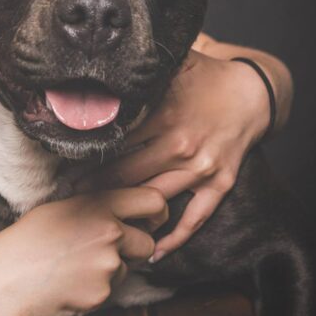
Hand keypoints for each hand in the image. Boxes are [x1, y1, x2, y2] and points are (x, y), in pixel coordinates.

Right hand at [0, 187, 167, 315]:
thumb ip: (94, 205)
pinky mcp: (103, 294)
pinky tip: (70, 284)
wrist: (4, 281)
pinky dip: (97, 289)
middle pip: (148, 241)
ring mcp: (108, 265)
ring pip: (129, 268)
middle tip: (108, 250)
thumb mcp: (58, 208)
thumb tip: (123, 208)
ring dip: (112, 269)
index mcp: (98, 204)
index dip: (156, 212)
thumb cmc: (25, 242)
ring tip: (76, 267)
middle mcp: (109, 232)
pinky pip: (112, 290)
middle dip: (135, 248)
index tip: (149, 220)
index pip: (153, 200)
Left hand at [84, 49, 270, 261]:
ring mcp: (201, 169)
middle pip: (126, 175)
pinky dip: (175, 239)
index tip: (63, 165)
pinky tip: (153, 253)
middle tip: (67, 195)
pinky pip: (195, 218)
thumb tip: (103, 61)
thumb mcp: (174, 65)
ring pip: (153, 198)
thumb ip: (140, 70)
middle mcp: (180, 146)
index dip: (86, 155)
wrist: (253, 94)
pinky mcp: (219, 184)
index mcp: (164, 116)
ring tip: (95, 218)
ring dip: (125, 211)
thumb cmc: (205, 77)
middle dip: (94, 187)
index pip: (115, 142)